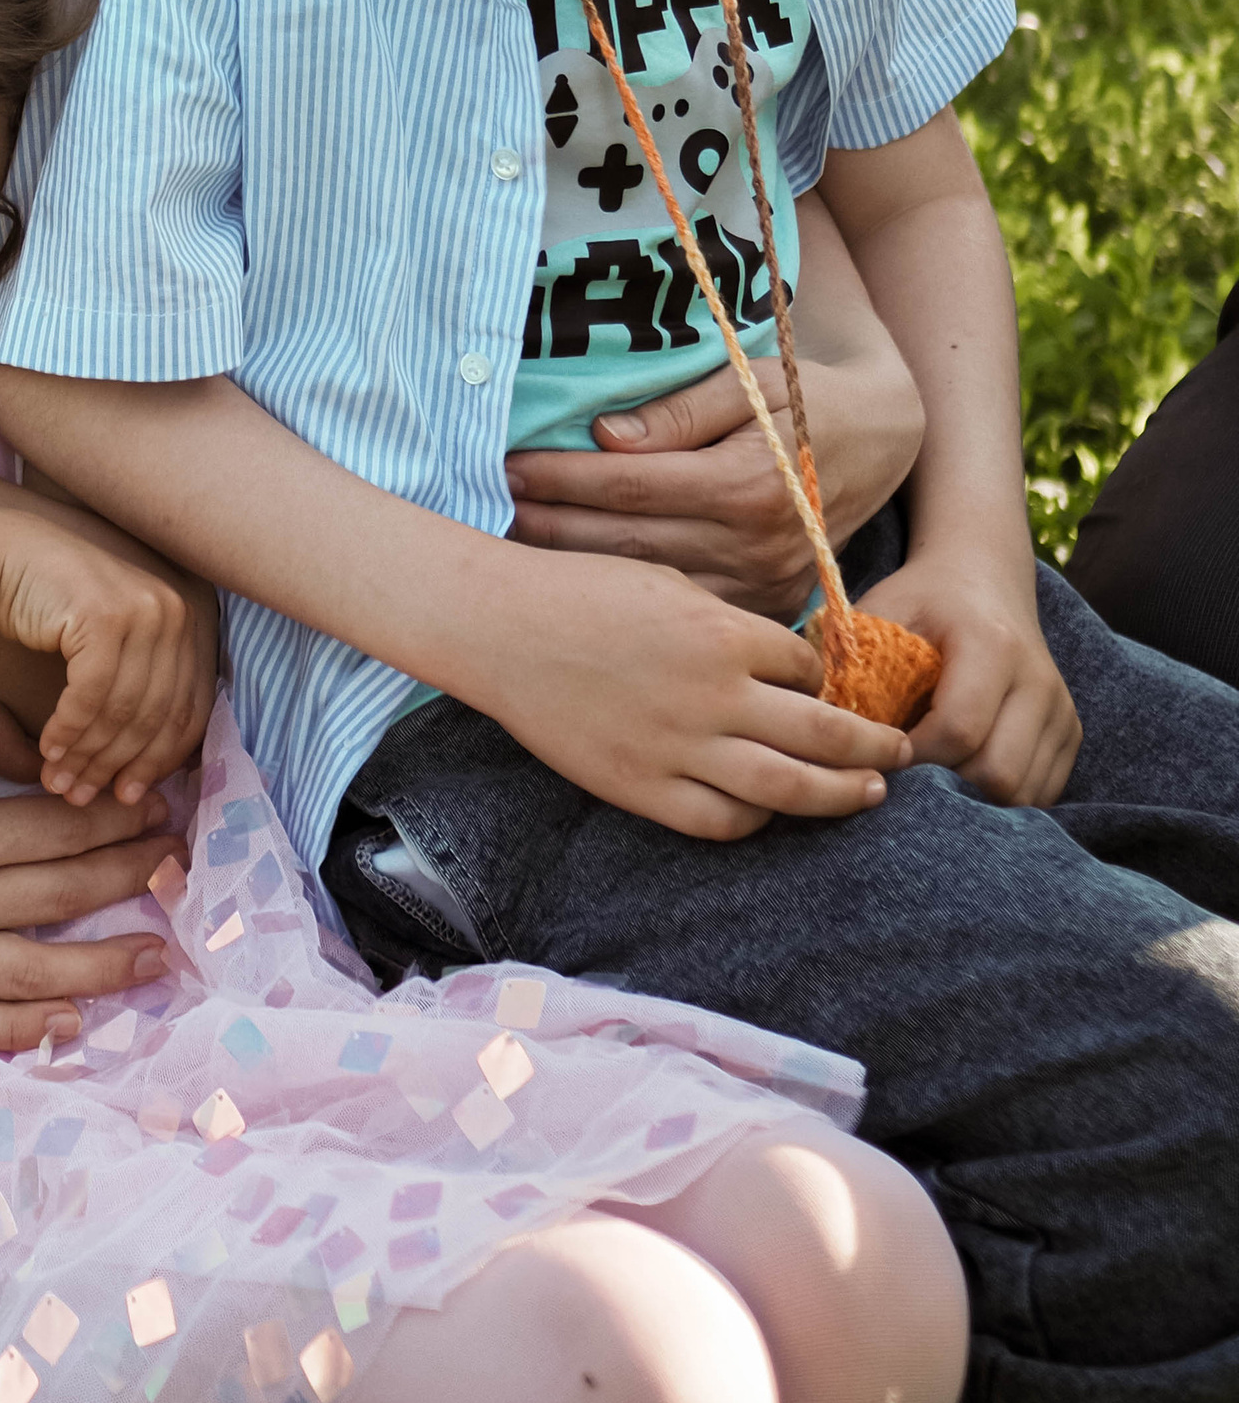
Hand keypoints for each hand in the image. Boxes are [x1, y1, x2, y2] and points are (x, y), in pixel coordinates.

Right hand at [0, 518, 213, 806]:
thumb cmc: (51, 610)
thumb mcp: (110, 647)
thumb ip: (136, 688)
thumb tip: (150, 772)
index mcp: (183, 621)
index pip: (187, 710)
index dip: (157, 762)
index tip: (126, 797)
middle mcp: (171, 611)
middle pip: (155, 715)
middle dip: (116, 766)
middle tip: (83, 798)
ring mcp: (142, 609)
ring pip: (122, 711)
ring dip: (87, 756)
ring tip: (59, 783)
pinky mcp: (104, 615)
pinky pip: (91, 695)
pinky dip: (69, 730)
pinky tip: (47, 751)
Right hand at [0, 699, 183, 1051]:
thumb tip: (43, 750)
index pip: (64, 831)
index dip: (121, 820)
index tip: (162, 809)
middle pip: (65, 898)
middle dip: (131, 880)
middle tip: (180, 869)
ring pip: (35, 973)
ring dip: (105, 968)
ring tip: (156, 959)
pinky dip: (26, 1028)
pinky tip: (70, 1020)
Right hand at [471, 550, 911, 839]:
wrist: (500, 627)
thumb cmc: (580, 591)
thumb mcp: (669, 583)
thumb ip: (728, 625)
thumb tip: (780, 662)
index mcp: (722, 634)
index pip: (809, 668)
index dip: (829, 679)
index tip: (838, 689)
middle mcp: (713, 695)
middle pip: (824, 735)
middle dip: (873, 747)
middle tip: (902, 752)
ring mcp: (678, 747)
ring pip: (787, 788)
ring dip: (839, 794)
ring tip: (869, 795)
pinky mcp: (642, 787)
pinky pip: (720, 819)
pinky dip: (756, 818)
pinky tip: (770, 809)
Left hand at [504, 348, 922, 617]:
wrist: (884, 441)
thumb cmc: (807, 399)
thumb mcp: (752, 380)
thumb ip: (679, 410)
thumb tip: (605, 439)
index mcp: (744, 482)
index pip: (625, 483)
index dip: (559, 476)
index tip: (506, 466)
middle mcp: (753, 543)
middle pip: (624, 542)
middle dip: (548, 524)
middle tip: (489, 509)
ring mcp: (763, 585)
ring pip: (646, 584)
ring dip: (575, 567)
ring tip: (514, 545)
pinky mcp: (768, 607)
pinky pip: (686, 612)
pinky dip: (628, 598)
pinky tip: (579, 584)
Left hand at [859, 553, 1079, 805]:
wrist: (984, 578)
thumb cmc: (920, 601)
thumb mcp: (880, 615)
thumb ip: (854, 668)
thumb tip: (825, 734)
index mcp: (991, 644)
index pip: (959, 730)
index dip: (913, 758)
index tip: (877, 757)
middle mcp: (1038, 679)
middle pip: (997, 773)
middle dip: (945, 789)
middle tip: (903, 781)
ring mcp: (1061, 710)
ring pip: (1024, 794)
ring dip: (973, 802)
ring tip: (930, 783)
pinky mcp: (1071, 733)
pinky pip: (1040, 794)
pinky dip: (999, 801)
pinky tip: (962, 779)